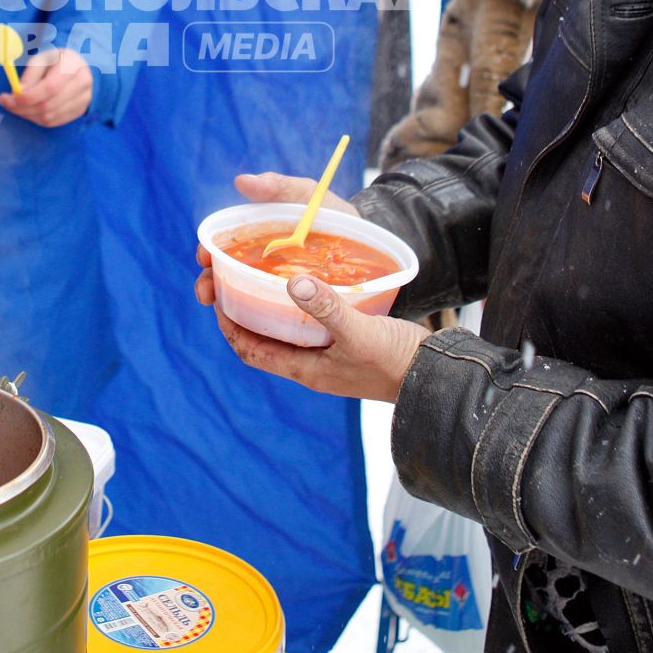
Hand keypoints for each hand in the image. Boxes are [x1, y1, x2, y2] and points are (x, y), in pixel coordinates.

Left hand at [0, 47, 93, 127]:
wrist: (79, 68)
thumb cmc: (57, 61)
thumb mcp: (42, 59)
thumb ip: (30, 75)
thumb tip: (18, 94)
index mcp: (73, 65)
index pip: (50, 88)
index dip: (27, 97)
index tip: (7, 97)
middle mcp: (82, 84)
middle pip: (48, 105)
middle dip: (22, 108)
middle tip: (6, 103)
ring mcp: (84, 100)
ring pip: (49, 117)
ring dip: (27, 115)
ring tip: (16, 106)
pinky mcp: (80, 111)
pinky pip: (53, 122)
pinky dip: (36, 119)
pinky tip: (28, 111)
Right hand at [192, 171, 360, 309]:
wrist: (373, 239)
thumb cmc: (333, 214)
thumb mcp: (307, 194)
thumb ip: (278, 186)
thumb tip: (240, 181)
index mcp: (259, 238)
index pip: (223, 247)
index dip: (208, 252)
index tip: (204, 257)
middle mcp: (263, 264)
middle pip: (226, 276)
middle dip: (210, 284)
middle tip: (206, 292)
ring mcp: (278, 288)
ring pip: (244, 300)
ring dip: (229, 307)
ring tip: (225, 315)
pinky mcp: (296, 308)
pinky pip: (270, 317)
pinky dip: (258, 322)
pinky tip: (255, 328)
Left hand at [194, 244, 426, 401]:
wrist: (436, 378)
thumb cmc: (397, 362)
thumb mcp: (359, 331)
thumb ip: (327, 307)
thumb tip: (292, 281)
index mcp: (305, 369)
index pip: (250, 349)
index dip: (229, 325)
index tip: (217, 294)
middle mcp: (311, 366)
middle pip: (262, 338)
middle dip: (243, 311)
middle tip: (233, 277)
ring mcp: (329, 357)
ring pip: (286, 331)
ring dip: (269, 307)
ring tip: (261, 274)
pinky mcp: (346, 346)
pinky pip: (310, 326)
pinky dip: (299, 306)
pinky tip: (306, 282)